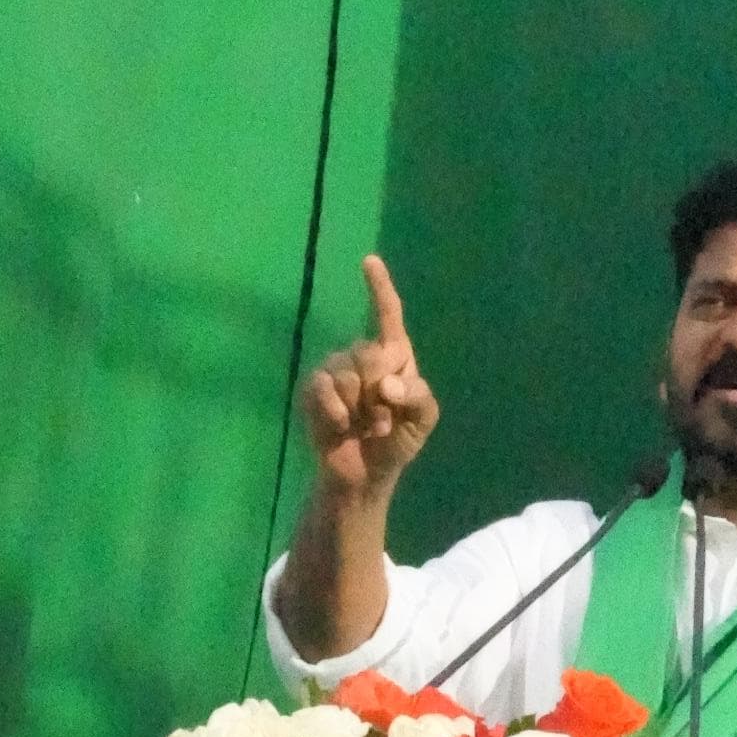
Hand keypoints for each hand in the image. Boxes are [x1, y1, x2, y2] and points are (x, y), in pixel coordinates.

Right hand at [298, 258, 439, 507]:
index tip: (368, 260)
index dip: (379, 288)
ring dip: (360, 408)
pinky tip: (342, 428)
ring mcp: (335, 371)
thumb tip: (386, 386)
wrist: (365, 476)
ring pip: (346, 373)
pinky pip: (323, 388)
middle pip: (369, 353)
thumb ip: (417, 397)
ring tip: (365, 427)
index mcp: (395, 356)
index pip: (388, 315)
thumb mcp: (422, 420)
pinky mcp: (313, 391)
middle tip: (383, 420)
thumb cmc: (397, 443)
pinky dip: (337, 412)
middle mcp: (363, 356)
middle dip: (379, 392)